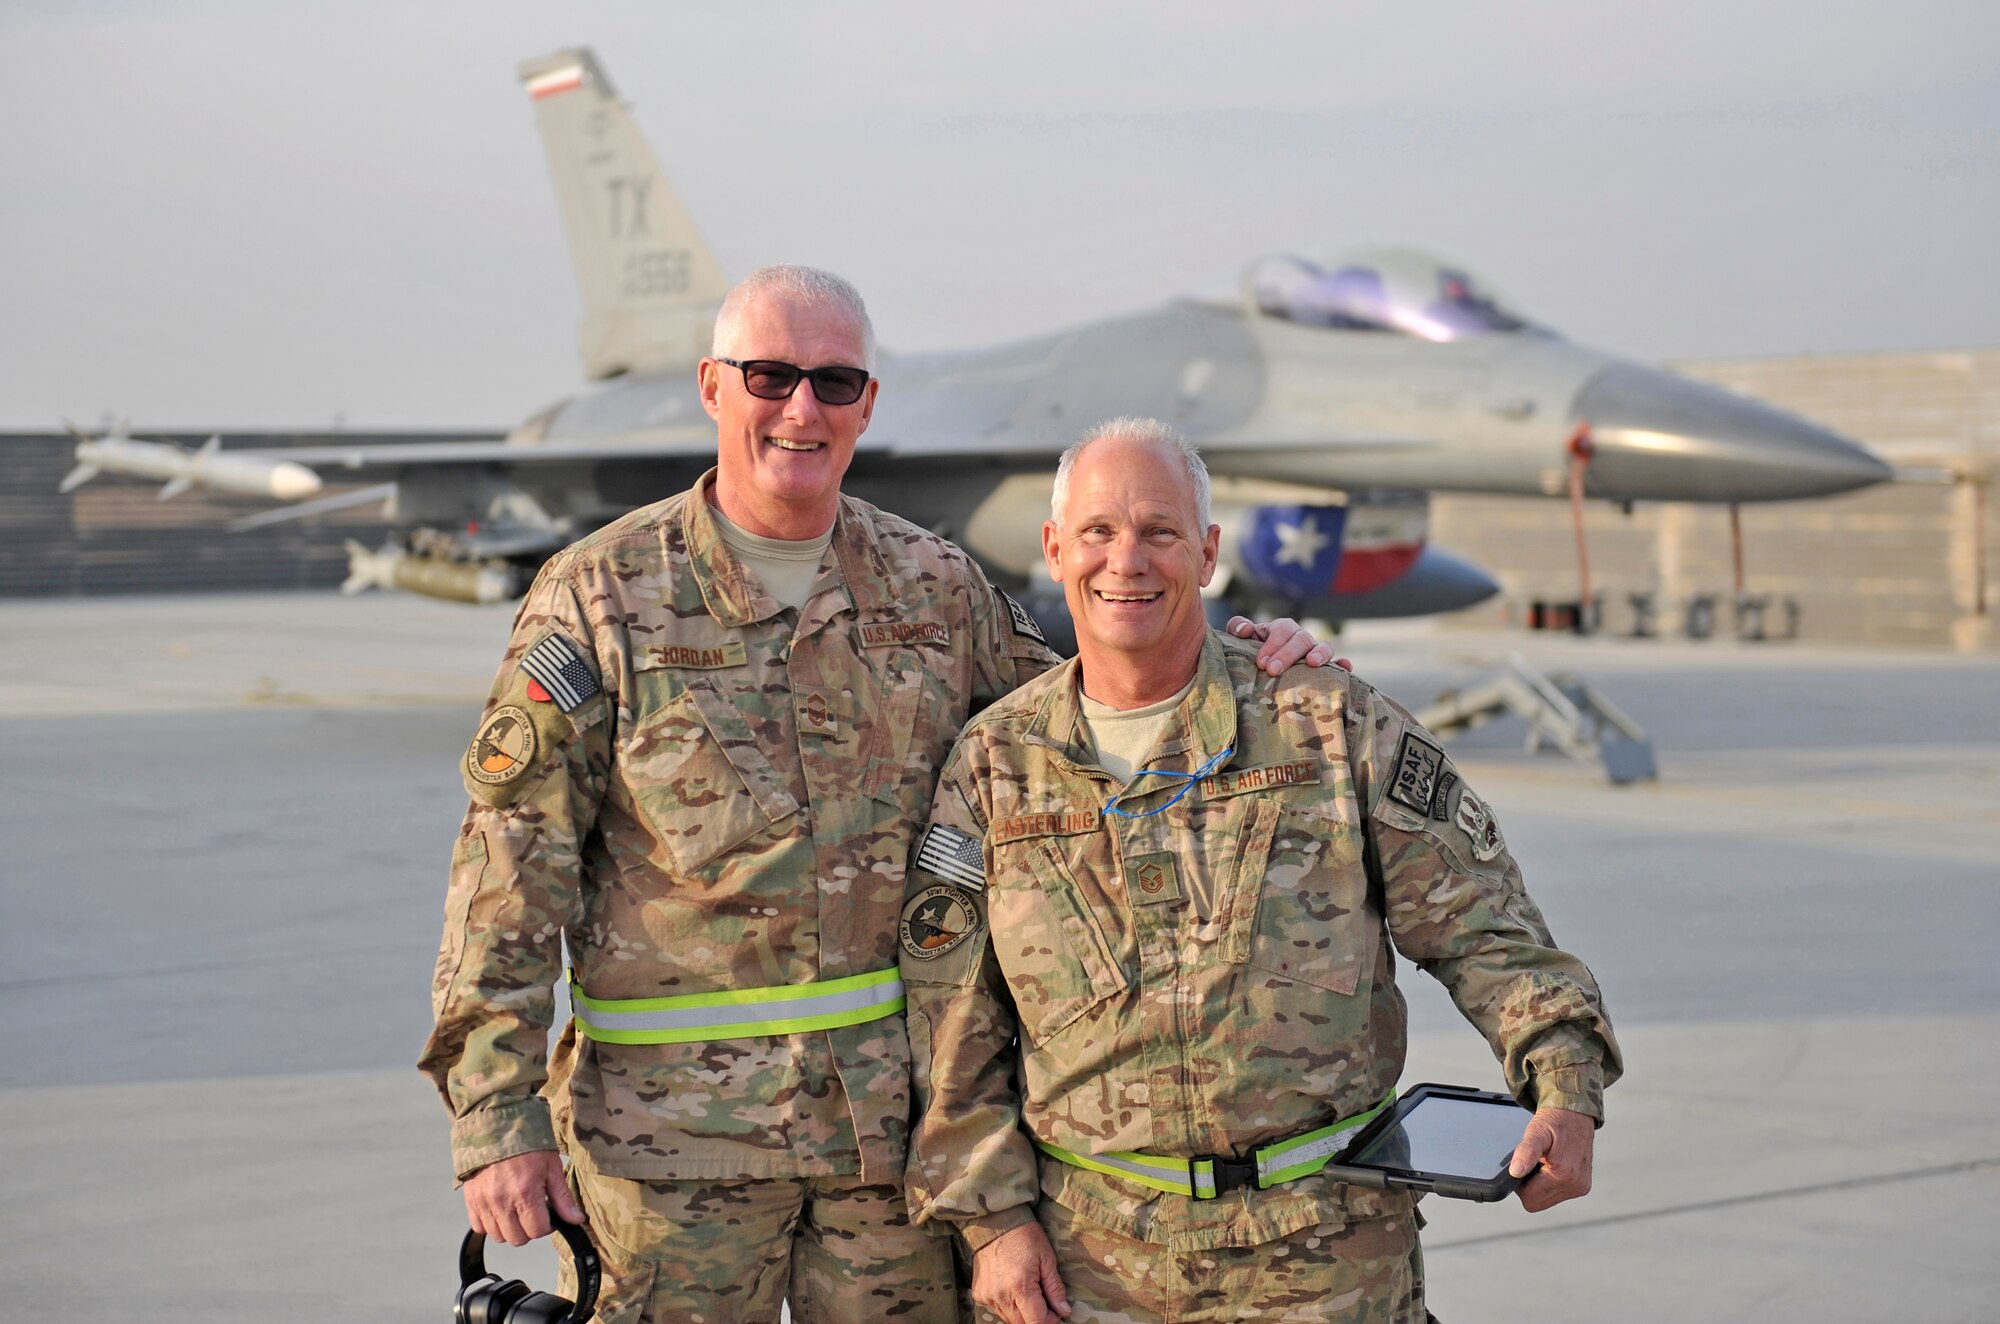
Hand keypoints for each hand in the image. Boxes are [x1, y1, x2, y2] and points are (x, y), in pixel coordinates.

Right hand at [463, 1150, 585, 1245]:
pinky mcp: (471, 1200)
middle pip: (517, 1238)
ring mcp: (484, 1202)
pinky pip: (479, 1227)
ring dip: (509, 1229)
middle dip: (529, 1229)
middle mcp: (502, 1201)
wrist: (496, 1127)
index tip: (548, 1215)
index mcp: (525, 1192)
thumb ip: (563, 1198)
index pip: (538, 1230)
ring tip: (516, 1210)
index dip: (547, 1226)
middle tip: (532, 1212)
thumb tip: (576, 1220)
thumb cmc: (527, 1144)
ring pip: (498, 1236)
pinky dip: (490, 1224)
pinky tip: (500, 1209)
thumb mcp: (551, 1166)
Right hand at [971, 1221, 1071, 1323]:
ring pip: (1009, 1319)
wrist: (994, 1222)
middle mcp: (1001, 1296)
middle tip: (1045, 1301)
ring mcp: (988, 1296)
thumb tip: (1064, 1311)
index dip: (1050, 1320)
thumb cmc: (1024, 1236)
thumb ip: (1055, 1288)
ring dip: (1022, 1313)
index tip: (1056, 1310)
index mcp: (1021, 1287)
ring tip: (1029, 1292)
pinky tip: (1012, 1288)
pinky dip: (1008, 1305)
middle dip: (1037, 1317)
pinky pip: (996, 1309)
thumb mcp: (1046, 1258)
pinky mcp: (979, 1293)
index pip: (1037, 1322)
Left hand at [1225, 616, 1349, 675]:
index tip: (1261, 662)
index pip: (1282, 630)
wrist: (1262, 673)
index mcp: (1283, 629)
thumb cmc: (1252, 654)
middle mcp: (1301, 639)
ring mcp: (1316, 653)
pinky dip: (1343, 665)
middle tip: (1273, 670)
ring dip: (1320, 653)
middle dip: (1288, 654)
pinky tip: (1345, 668)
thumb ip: (1238, 627)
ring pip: (1324, 647)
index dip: (1272, 645)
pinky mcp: (1325, 670)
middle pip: (1301, 639)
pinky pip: (1338, 665)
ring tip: (1312, 663)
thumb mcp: (1241, 640)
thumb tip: (1245, 629)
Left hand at [1509, 1106, 1594, 1211]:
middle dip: (1530, 1185)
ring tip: (1544, 1161)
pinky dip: (1550, 1182)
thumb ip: (1526, 1152)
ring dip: (1540, 1184)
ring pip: (1546, 1199)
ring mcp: (1581, 1187)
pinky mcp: (1582, 1186)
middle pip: (1537, 1202)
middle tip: (1534, 1161)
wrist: (1575, 1113)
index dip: (1520, 1184)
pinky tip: (1552, 1165)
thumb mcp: (1536, 1132)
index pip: (1529, 1199)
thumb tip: (1515, 1173)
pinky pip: (1556, 1194)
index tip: (1525, 1164)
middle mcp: (1576, 1186)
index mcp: (1564, 1175)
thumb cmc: (1555, 1121)